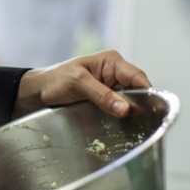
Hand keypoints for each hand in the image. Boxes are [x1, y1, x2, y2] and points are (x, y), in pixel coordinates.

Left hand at [13, 49, 149, 117]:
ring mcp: (111, 87)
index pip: (138, 77)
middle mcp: (115, 72)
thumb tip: (126, 109)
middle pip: (138, 90)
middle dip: (140, 106)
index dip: (148, 94)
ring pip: (131, 102)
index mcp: (112, 61)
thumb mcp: (77, 84)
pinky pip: (120, 109)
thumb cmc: (55, 81)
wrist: (37, 93)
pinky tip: (123, 128)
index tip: (153, 112)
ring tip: (134, 128)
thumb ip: (102, 95)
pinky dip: (122, 118)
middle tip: (144, 125)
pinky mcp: (106, 100)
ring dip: (131, 114)